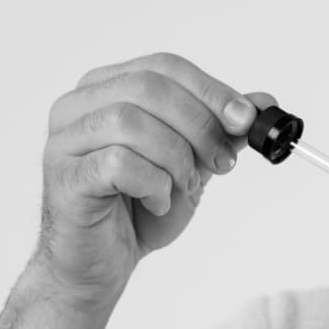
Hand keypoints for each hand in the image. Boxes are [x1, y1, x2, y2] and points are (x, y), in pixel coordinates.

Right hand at [36, 51, 275, 306]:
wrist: (104, 261)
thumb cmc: (141, 209)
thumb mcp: (193, 163)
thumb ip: (222, 130)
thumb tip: (263, 102)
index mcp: (108, 89)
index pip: (164, 67)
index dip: (211, 91)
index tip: (246, 120)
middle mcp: (79, 106)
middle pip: (149, 87)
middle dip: (200, 125)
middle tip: (224, 161)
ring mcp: (65, 140)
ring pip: (131, 122)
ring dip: (176, 158)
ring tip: (185, 187)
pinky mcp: (65, 177)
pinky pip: (118, 164)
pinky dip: (153, 184)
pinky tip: (157, 202)